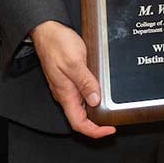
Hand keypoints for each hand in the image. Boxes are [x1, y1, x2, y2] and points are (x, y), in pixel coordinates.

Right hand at [30, 20, 114, 138]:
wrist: (48, 31)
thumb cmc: (57, 45)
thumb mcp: (75, 63)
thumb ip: (85, 82)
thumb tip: (96, 100)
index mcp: (65, 94)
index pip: (78, 122)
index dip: (94, 131)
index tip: (109, 130)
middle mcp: (66, 93)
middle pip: (81, 117)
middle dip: (98, 123)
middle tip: (115, 121)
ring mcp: (68, 86)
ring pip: (83, 106)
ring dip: (97, 110)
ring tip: (113, 108)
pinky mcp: (72, 78)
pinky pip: (83, 93)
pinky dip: (95, 96)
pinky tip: (104, 91)